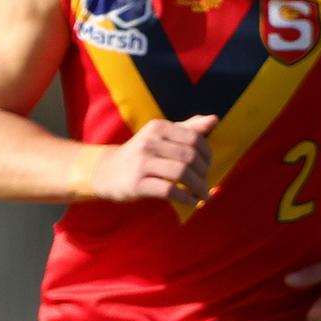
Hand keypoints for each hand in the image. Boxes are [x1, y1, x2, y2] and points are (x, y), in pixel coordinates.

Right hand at [91, 115, 216, 204]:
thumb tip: (214, 119)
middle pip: (189, 157)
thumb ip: (187, 128)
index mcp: (157, 127)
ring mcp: (141, 163)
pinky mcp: (136, 184)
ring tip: (202, 195)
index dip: (208, 154)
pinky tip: (190, 202)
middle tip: (205, 183)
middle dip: (204, 173)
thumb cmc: (140, 154)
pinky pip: (168, 191)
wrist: (106, 172)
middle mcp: (148, 142)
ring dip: (198, 187)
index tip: (208, 166)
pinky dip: (185, 198)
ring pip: (181, 173)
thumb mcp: (160, 136)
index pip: (194, 138)